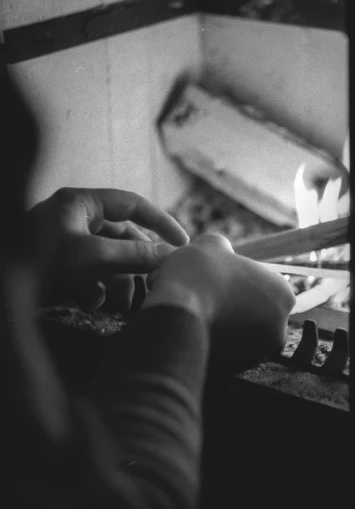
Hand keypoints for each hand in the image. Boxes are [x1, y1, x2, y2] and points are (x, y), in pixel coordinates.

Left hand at [30, 188, 188, 310]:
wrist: (2, 296)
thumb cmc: (39, 265)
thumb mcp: (92, 258)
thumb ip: (135, 255)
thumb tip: (174, 255)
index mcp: (79, 204)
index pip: (132, 204)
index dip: (160, 222)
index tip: (182, 243)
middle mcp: (73, 220)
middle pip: (122, 236)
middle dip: (137, 263)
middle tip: (156, 283)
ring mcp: (64, 244)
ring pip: (107, 260)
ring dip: (118, 282)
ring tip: (122, 304)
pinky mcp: (57, 269)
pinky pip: (89, 275)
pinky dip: (95, 289)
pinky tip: (91, 302)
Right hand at [143, 233, 295, 370]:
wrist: (178, 309)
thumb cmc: (199, 273)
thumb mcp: (212, 245)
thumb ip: (224, 249)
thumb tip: (222, 253)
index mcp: (283, 294)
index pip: (265, 288)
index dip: (241, 284)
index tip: (221, 282)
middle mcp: (279, 327)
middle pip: (256, 315)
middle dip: (235, 309)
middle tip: (209, 298)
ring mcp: (259, 353)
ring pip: (241, 338)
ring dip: (225, 329)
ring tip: (198, 313)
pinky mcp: (237, 371)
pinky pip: (225, 356)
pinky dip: (213, 347)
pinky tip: (195, 330)